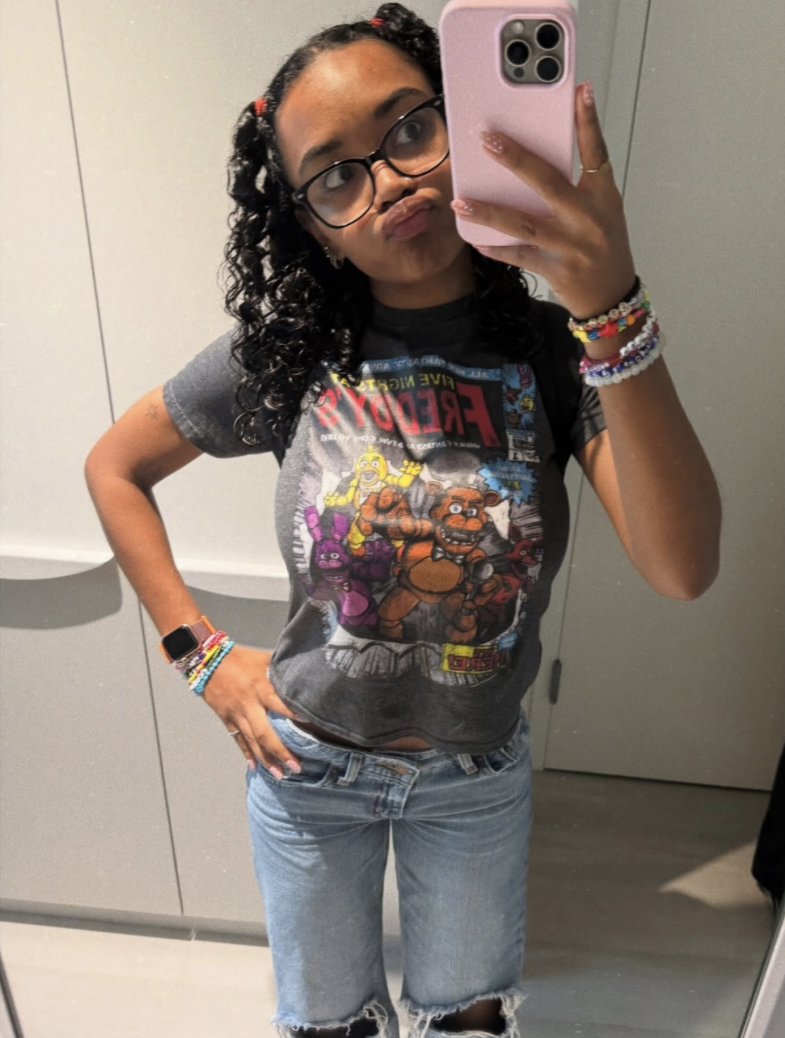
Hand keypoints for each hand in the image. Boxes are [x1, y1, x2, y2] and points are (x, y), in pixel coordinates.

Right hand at [199, 644, 303, 777]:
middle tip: (295, 767)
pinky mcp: (227, 719)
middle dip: (280, 751)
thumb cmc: (241, 658)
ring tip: (280, 775)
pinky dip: (247, 754)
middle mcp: (248, 704)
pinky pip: (238, 740)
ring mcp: (236, 714)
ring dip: (266, 760)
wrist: (207, 661)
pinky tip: (255, 767)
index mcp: (259, 686)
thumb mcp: (264, 659)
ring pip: (252, 741)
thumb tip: (303, 677)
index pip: (279, 703)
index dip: (293, 713)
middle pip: (264, 733)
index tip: (309, 723)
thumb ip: (281, 671)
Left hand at [450, 81, 636, 319]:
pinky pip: (519, 255)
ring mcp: (571, 245)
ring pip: (524, 223)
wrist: (611, 297)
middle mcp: (587, 217)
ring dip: (489, 212)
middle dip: (516, 159)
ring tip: (462, 202)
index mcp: (602, 195)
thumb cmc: (603, 247)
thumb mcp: (602, 209)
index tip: (579, 90)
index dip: (588, 120)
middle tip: (488, 140)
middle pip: (548, 182)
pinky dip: (496, 247)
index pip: (596, 151)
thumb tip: (537, 154)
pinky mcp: (555, 269)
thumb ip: (577, 183)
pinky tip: (475, 238)